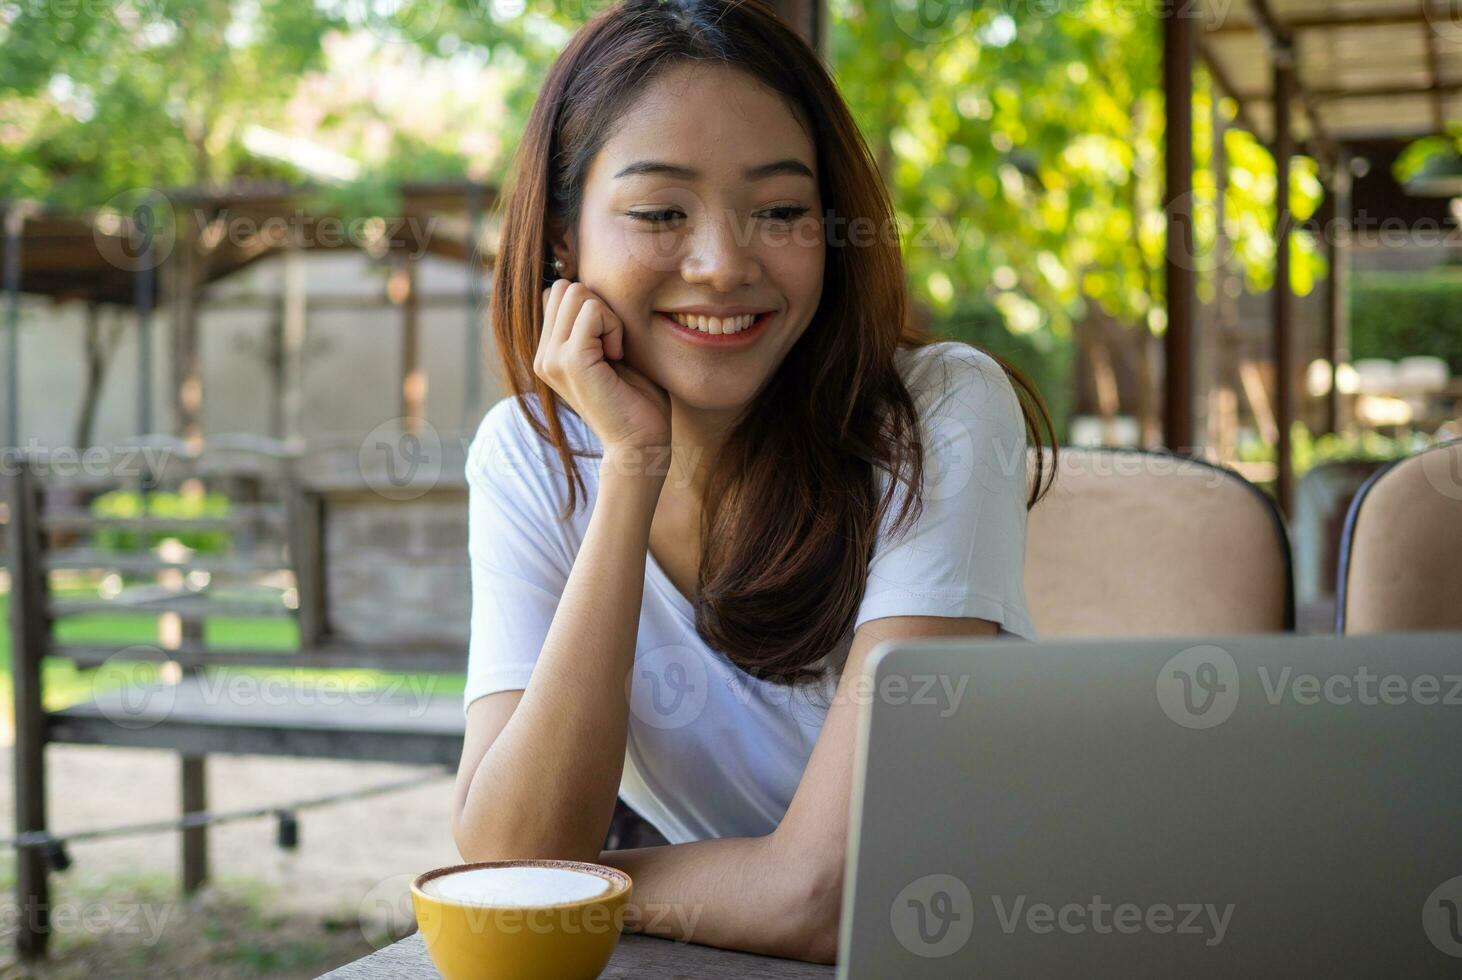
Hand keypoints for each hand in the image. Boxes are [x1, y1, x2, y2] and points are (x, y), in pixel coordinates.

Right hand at [535, 279, 671, 454]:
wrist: (641, 442)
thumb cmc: (637, 399)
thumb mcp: (610, 350)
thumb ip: (595, 322)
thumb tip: (589, 282)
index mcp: (548, 352)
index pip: (558, 293)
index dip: (592, 306)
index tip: (610, 343)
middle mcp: (542, 354)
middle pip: (564, 287)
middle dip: (599, 306)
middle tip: (615, 345)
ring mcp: (551, 358)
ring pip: (576, 292)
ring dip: (608, 316)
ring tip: (616, 352)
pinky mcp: (569, 361)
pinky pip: (592, 310)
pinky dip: (614, 326)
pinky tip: (618, 357)